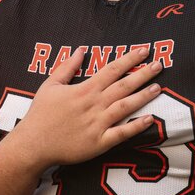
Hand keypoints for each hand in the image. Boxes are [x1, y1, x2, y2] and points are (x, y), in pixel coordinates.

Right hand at [10, 46, 161, 169]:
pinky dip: (136, 126)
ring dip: (143, 96)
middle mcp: (94, 104)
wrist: (33, 144)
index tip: (144, 51)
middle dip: (143, 74)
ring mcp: (98, 124)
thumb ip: (67, 67)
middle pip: (124, 86)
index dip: (130, 59)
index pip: (112, 70)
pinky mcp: (99, 143)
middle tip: (160, 65)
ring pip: (126, 107)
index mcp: (84, 89)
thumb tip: (81, 49)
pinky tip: (150, 118)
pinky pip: (122, 133)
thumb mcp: (50, 85)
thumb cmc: (40, 114)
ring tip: (158, 87)